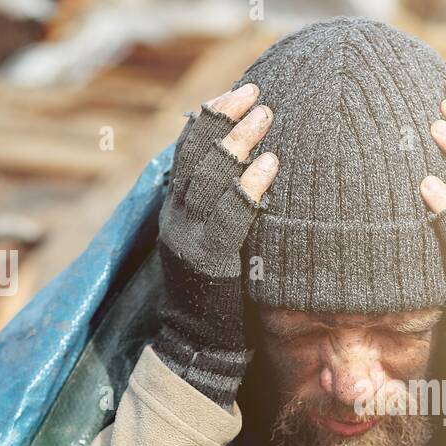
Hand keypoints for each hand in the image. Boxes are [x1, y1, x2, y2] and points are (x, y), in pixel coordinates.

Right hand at [155, 82, 278, 409]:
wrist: (198, 352)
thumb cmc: (219, 300)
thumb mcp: (218, 247)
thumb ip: (226, 214)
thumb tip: (257, 178)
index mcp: (175, 211)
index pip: (187, 152)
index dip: (210, 118)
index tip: (239, 93)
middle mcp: (175, 219)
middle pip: (196, 155)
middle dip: (226, 119)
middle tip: (258, 95)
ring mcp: (188, 239)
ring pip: (209, 178)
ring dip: (239, 142)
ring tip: (266, 117)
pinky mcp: (208, 262)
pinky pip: (229, 216)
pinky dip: (248, 187)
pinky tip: (270, 166)